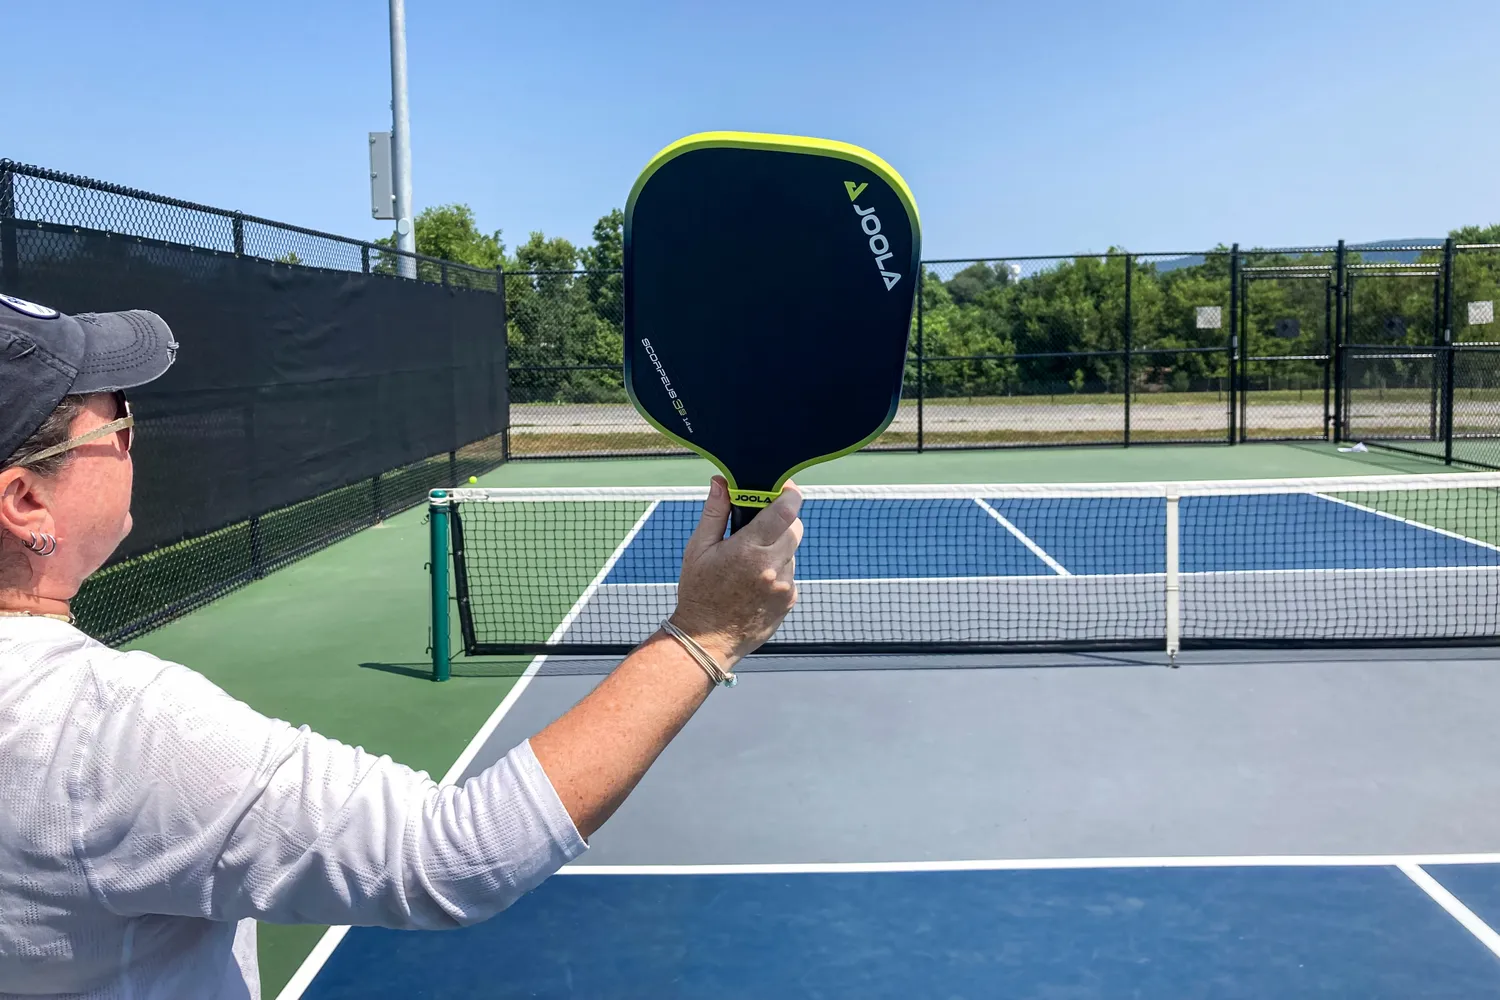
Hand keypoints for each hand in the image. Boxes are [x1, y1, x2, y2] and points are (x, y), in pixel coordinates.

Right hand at [669, 476, 803, 665]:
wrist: (707, 640)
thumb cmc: (698, 592)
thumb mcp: (698, 549)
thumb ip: (714, 512)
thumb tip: (721, 482)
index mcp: (748, 550)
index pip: (785, 511)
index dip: (789, 493)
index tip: (784, 488)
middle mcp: (771, 568)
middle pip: (796, 527)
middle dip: (783, 519)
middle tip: (762, 523)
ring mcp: (784, 586)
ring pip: (793, 551)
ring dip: (779, 547)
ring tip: (751, 561)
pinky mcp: (789, 600)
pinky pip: (790, 574)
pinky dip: (778, 570)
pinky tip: (755, 581)